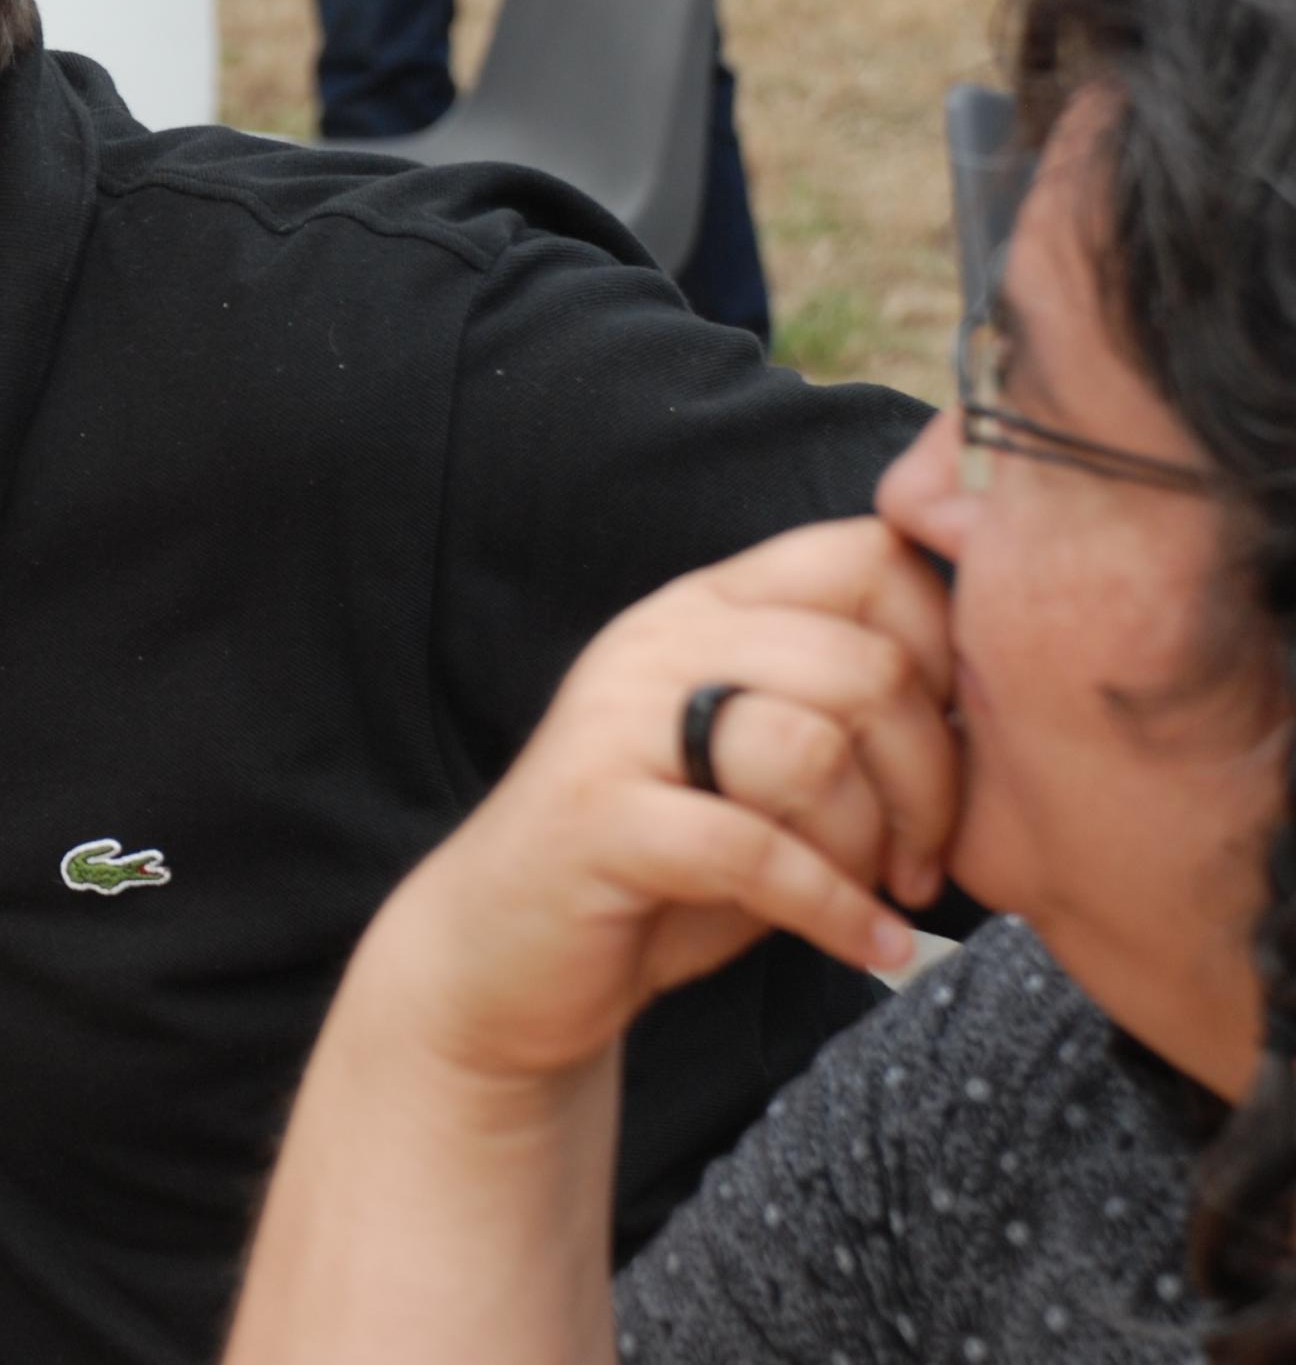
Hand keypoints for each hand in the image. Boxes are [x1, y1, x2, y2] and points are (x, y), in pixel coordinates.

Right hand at [375, 518, 956, 1086]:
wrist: (507, 956)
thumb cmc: (665, 860)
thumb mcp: (759, 758)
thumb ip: (845, 707)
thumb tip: (1005, 699)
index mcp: (705, 607)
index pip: (868, 556)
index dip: (949, 643)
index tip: (963, 738)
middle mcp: (657, 643)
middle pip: (865, 664)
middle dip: (933, 778)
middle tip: (927, 857)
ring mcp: (616, 725)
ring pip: (815, 750)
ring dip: (877, 844)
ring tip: (884, 897)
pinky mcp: (599, 820)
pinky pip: (755, 849)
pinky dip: (833, 909)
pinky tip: (865, 946)